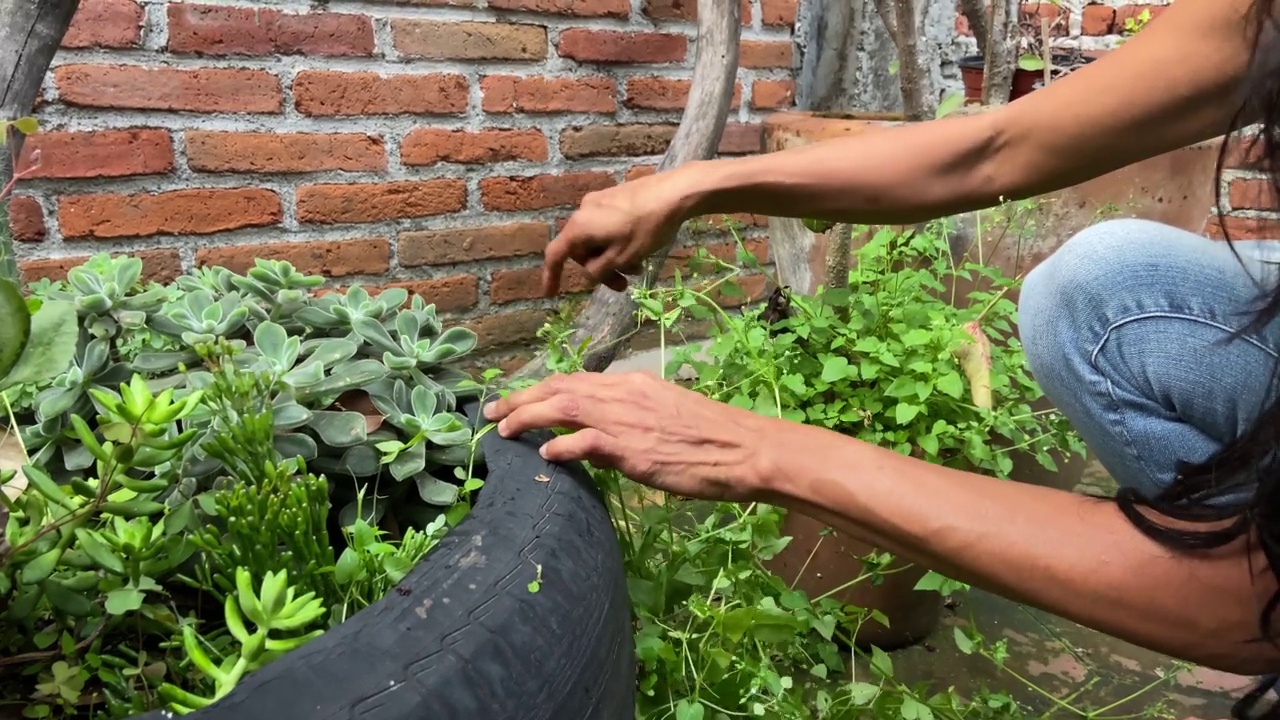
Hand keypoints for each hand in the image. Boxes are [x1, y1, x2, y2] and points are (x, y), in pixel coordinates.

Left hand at [483, 372, 772, 501]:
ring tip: (502, 429)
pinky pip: (585, 442)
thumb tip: (594, 444)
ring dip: (527, 416)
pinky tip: (543, 456)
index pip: (575, 380)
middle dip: (520, 398)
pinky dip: (559, 447)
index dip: (540, 389)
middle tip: (491, 411)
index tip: (516, 399)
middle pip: (560, 387)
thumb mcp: (666, 419)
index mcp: (633, 385)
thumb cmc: (713, 439)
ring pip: (563, 407)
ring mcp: (627, 420)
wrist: (745, 448)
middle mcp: (624, 394)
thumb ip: (629, 424)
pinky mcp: (633, 449)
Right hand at [542, 166, 704, 295]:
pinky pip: (607, 227)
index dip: (551, 276)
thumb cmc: (646, 228)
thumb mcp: (621, 257)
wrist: (674, 192)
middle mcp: (583, 211)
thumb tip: (588, 276)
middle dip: (600, 269)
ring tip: (638, 269)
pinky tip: (639, 250)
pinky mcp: (615, 197)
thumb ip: (599, 271)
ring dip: (613, 258)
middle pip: (582, 249)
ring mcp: (599, 201)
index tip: (550, 294)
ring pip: (597, 239)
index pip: (556, 254)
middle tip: (623, 285)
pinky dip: (617, 243)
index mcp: (579, 226)